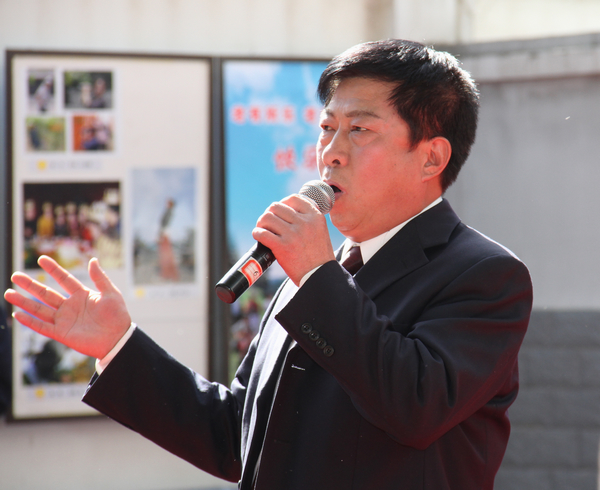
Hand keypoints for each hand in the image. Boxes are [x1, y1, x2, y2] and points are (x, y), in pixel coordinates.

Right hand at [4, 256, 130, 358]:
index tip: (41, 259)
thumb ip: (100, 278)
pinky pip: (42, 326)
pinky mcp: (62, 333)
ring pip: (40, 309)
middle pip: (46, 293)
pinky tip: (18, 314)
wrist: (118, 338)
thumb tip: (93, 259)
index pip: (64, 279)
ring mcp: (64, 320)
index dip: (53, 269)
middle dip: (30, 285)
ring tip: (8, 293)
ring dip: (24, 302)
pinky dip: (30, 321)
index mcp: (82, 295)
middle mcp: (70, 306)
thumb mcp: (111, 293)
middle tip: (15, 275)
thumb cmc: (118, 316)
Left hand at [252, 194, 334, 284]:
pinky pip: (262, 233)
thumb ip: (308, 219)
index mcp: (315, 217)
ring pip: (267, 218)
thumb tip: (287, 209)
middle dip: (269, 214)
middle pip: (276, 207)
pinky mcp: (282, 247)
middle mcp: (304, 223)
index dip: (283, 203)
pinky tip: (258, 236)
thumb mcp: (320, 230)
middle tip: (268, 223)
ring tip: (263, 229)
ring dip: (261, 223)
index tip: (279, 211)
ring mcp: (293, 234)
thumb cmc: (319, 255)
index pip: (293, 198)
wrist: (320, 275)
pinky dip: (257, 233)